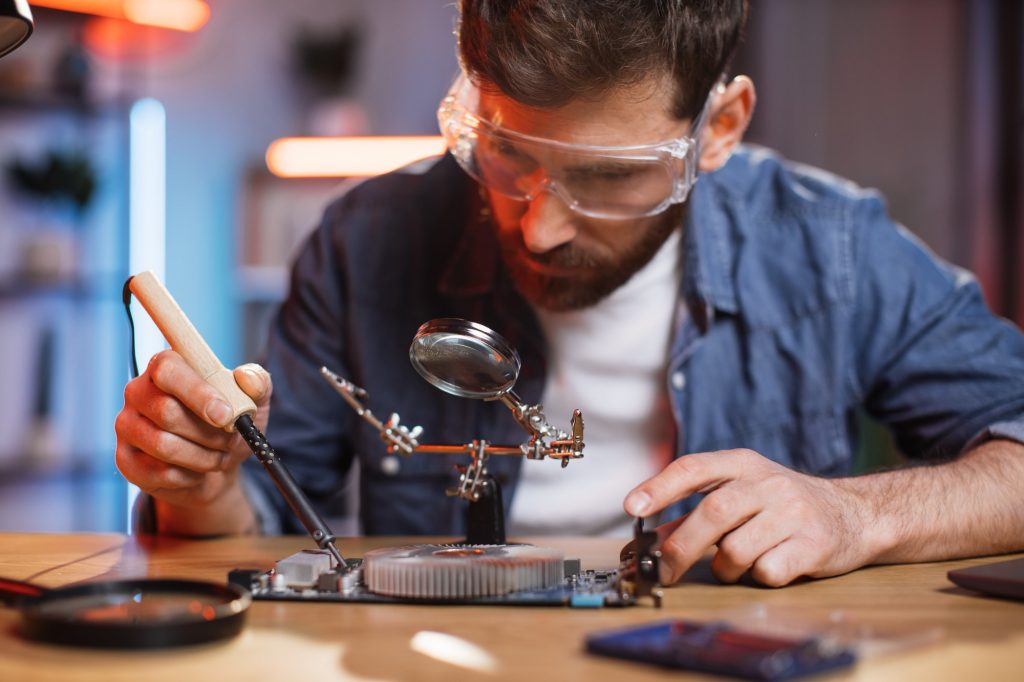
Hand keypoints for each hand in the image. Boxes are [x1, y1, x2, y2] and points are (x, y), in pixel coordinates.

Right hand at [114, 350, 271, 530]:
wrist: (219, 466)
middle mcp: (138, 392)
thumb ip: (258, 382)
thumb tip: (246, 377)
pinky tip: (197, 471)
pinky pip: (158, 472)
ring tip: (220, 456)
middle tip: (231, 439)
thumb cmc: (230, 425)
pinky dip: (189, 476)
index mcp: (167, 367)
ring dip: (203, 457)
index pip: (167, 368)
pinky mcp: (126, 460)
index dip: (197, 392)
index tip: (226, 415)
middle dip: (210, 433)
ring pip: (163, 445)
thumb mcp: (254, 402)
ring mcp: (127, 426)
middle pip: (166, 411)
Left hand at [623, 449, 879, 586]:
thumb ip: (694, 513)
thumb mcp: (740, 496)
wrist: (855, 513)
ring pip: (737, 548)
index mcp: (743, 464)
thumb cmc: (782, 507)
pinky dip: (757, 577)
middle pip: (712, 513)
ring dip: (724, 567)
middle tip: (663, 571)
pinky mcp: (814, 544)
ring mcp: (793, 512)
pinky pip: (768, 570)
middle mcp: (768, 482)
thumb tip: (650, 540)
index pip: (693, 468)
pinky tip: (768, 567)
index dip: (659, 487)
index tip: (632, 508)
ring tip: (733, 566)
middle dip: (679, 548)